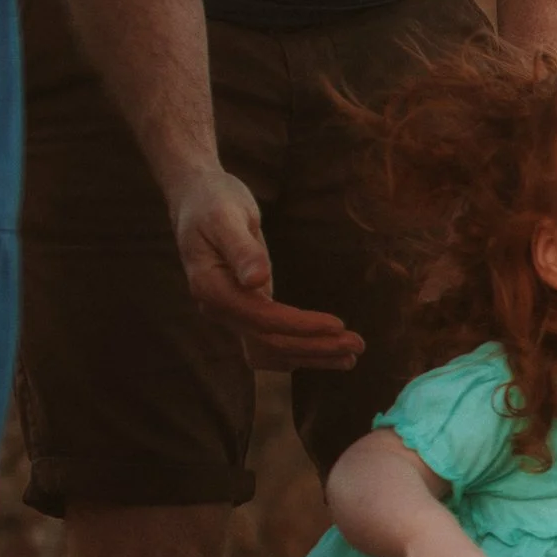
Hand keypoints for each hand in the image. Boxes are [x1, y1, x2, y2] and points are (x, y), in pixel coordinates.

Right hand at [167, 167, 364, 370]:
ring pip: (270, 349)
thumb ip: (242, 249)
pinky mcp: (246, 309)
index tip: (337, 325)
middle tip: (358, 346)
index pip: (261, 318)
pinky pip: (269, 341)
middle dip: (314, 346)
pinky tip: (326, 354)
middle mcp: (218, 308)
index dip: (300, 325)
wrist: (199, 199)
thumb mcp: (226, 217)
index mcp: (210, 287)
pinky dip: (298, 351)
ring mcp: (231, 312)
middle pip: (269, 341)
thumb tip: (257, 280)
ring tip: (350, 357)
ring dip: (310, 356)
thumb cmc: (214, 202)